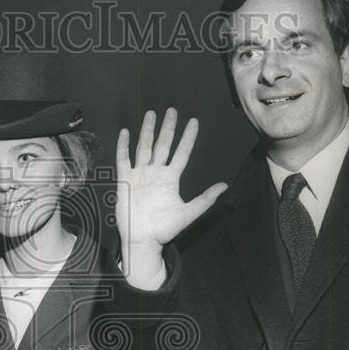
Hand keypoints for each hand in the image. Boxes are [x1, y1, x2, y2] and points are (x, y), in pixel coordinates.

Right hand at [115, 109, 225, 284]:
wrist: (142, 239)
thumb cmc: (164, 229)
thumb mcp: (188, 214)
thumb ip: (205, 199)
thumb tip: (224, 186)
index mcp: (170, 179)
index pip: (181, 153)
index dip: (188, 138)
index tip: (194, 122)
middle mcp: (156, 173)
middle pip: (162, 144)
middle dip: (168, 128)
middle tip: (172, 110)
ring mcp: (140, 174)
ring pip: (144, 147)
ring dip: (147, 131)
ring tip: (151, 114)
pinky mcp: (125, 180)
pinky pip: (123, 159)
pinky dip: (124, 146)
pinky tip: (126, 132)